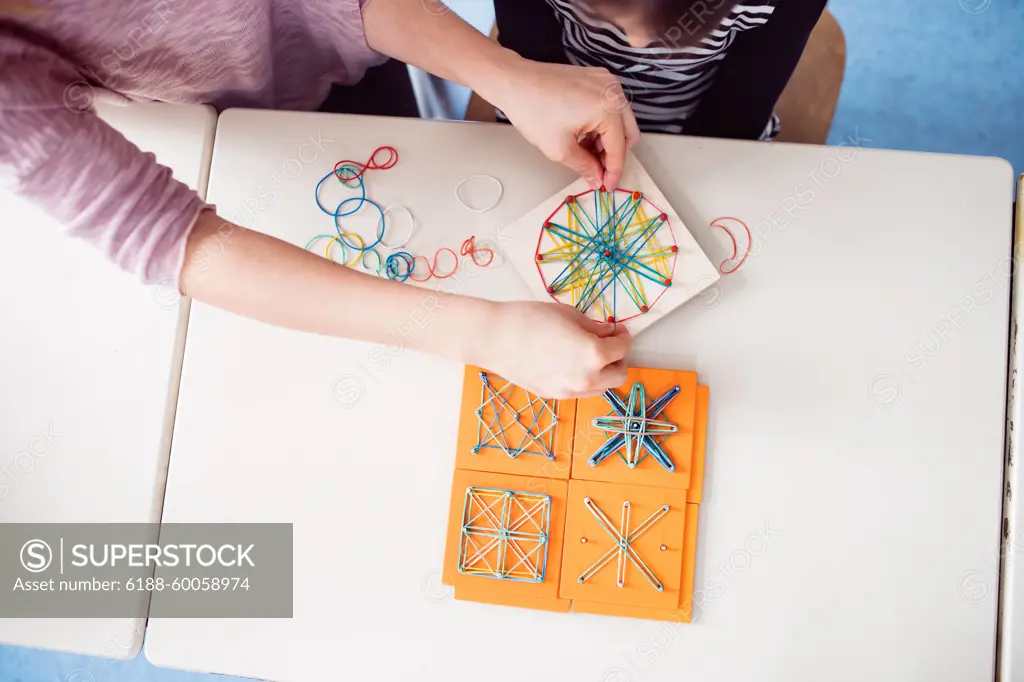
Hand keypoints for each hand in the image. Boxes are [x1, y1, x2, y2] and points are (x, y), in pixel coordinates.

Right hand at [474, 300, 630, 397]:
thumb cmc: (529, 319)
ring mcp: (569, 391)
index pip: (622, 348)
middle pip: (619, 375)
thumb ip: (595, 327)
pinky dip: (584, 378)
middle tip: (608, 343)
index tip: (617, 329)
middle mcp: (586, 379)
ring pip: (601, 388)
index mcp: (593, 355)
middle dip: (618, 358)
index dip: (622, 335)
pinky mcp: (554, 395)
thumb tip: (608, 332)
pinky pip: (580, 390)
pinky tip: (570, 362)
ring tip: (589, 354)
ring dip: (603, 372)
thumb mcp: (570, 315)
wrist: (494, 338)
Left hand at [484, 57, 640, 188]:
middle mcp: (612, 91)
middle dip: (613, 155)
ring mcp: (605, 82)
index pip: (619, 148)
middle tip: (597, 171)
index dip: (613, 172)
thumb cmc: (533, 110)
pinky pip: (608, 106)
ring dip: (607, 140)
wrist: (514, 82)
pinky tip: (583, 135)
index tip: (607, 187)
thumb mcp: (560, 149)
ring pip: (619, 120)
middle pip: (627, 133)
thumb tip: (597, 179)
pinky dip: (601, 124)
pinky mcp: (595, 78)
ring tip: (585, 153)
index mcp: (608, 108)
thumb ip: (585, 167)